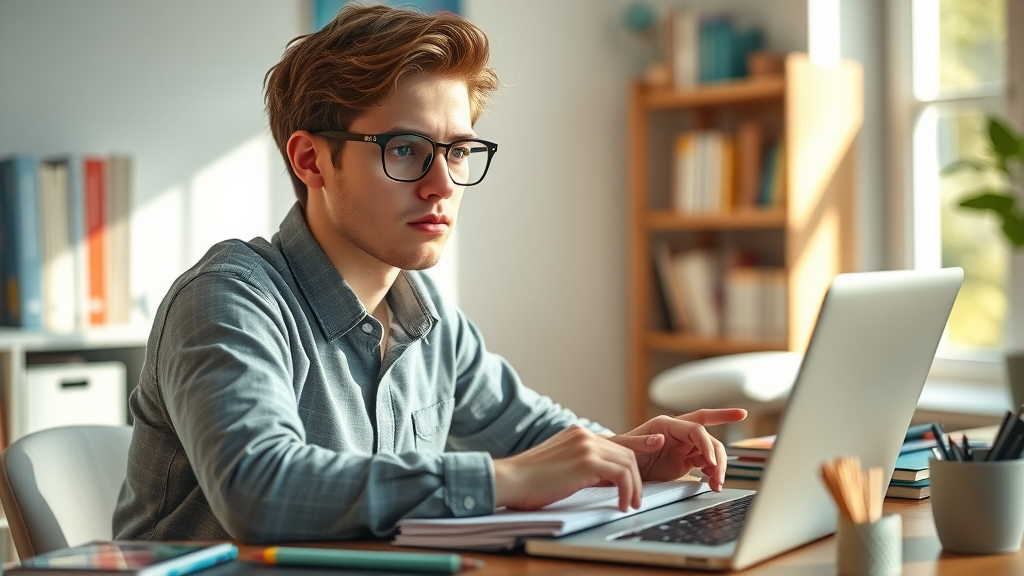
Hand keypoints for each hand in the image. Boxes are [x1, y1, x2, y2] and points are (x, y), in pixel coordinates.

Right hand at [492, 424, 665, 512]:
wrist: (511, 480)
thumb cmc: (529, 480)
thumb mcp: (560, 465)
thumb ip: (580, 463)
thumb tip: (600, 476)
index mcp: (577, 434)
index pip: (616, 438)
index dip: (639, 443)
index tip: (656, 444)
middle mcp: (584, 435)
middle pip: (625, 452)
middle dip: (637, 477)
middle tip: (635, 498)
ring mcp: (586, 446)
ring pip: (628, 463)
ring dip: (634, 488)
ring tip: (630, 504)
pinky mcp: (587, 461)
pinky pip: (621, 475)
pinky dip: (627, 491)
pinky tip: (621, 504)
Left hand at [609, 409, 747, 491]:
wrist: (617, 469)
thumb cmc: (617, 452)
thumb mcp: (625, 447)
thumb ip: (641, 442)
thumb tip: (660, 439)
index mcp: (665, 424)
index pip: (695, 427)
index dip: (712, 432)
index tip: (725, 439)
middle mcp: (677, 432)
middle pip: (708, 438)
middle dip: (717, 456)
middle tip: (717, 475)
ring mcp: (684, 446)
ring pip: (711, 451)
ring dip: (718, 467)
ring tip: (716, 483)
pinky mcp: (686, 461)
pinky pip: (706, 464)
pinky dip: (713, 473)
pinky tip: (712, 483)